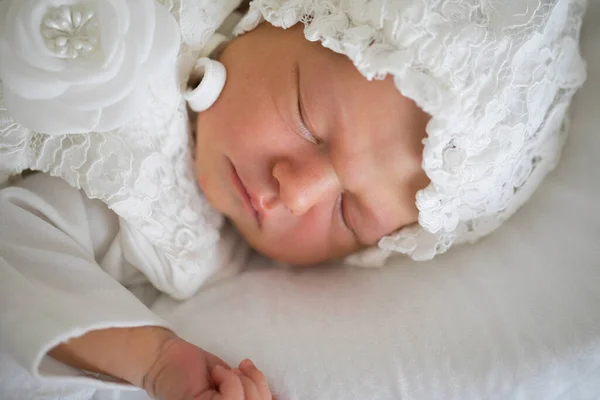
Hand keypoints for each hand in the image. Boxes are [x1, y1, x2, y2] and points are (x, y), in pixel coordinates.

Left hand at [143, 336, 273, 399]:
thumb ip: (254, 395)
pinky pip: (233, 396)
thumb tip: (279, 398)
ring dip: (241, 379)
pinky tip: (215, 375)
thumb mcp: (237, 386)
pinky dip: (229, 378)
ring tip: (224, 374)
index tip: (265, 388)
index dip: (269, 399)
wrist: (169, 359)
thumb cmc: (202, 373)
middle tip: (242, 369)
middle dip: (257, 384)